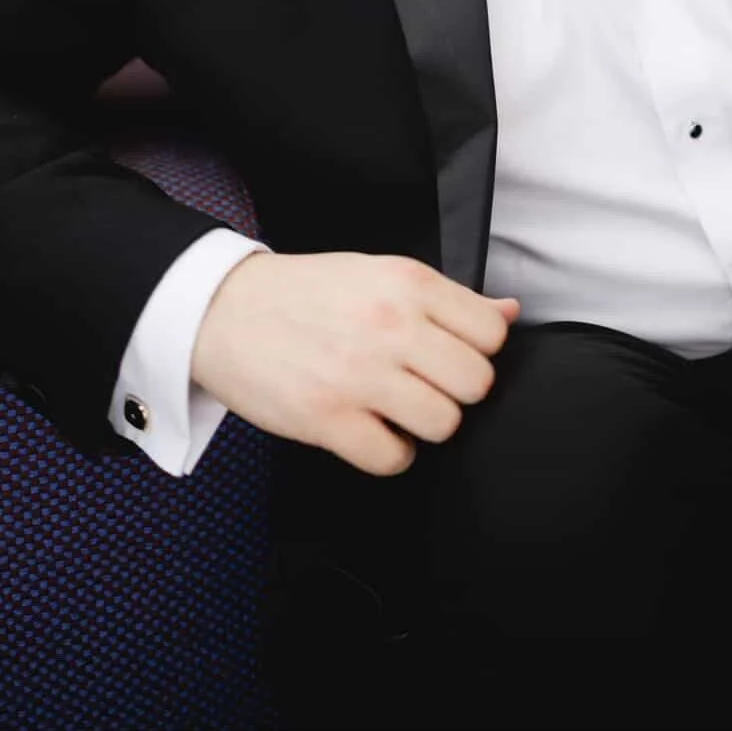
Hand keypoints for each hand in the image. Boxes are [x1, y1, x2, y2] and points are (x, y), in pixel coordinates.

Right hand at [191, 250, 519, 475]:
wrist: (223, 310)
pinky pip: (393, 459)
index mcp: (407, 283)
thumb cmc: (305, 292)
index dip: (476, 351)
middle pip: (475, 384)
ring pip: (443, 424)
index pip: (490, 334)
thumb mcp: (379, 272)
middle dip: (455, 391)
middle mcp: (390, 325)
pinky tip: (371, 430)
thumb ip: (447, 298)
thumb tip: (508, 313)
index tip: (451, 354)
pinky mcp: (327, 418)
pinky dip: (389, 453)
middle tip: (425, 384)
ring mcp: (359, 374)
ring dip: (425, 425)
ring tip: (398, 408)